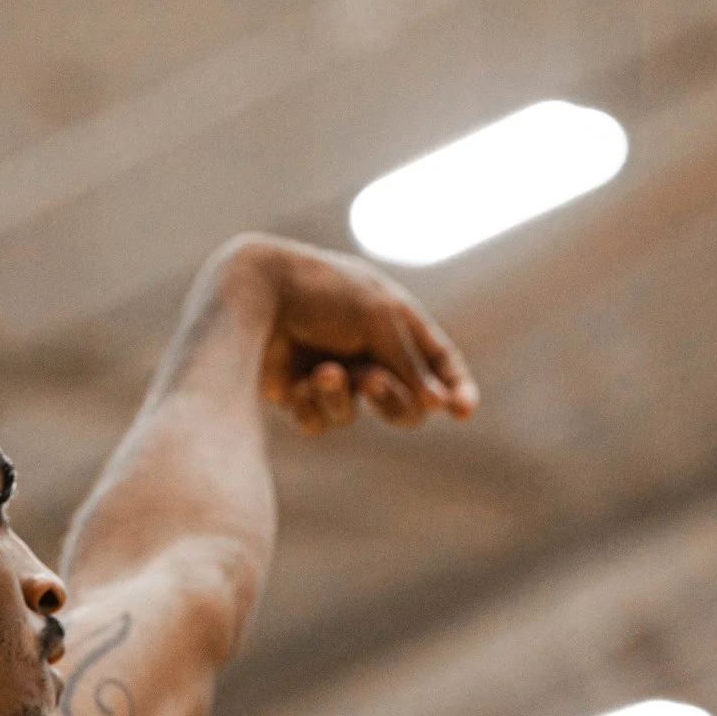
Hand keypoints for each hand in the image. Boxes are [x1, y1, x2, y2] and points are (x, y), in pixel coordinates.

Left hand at [221, 235, 479, 433]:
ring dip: (345, 398)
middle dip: (393, 399)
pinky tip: (297, 382)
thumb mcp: (379, 318)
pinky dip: (313, 404)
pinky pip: (321, 421)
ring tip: (323, 373)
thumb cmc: (321, 295)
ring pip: (357, 414)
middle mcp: (365, 349)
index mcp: (393, 320)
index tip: (463, 412)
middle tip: (373, 382)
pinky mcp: (299, 395)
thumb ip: (410, 363)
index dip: (455, 387)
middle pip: (403, 402)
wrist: (253, 296)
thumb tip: (437, 405)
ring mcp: (332, 373)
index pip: (437, 361)